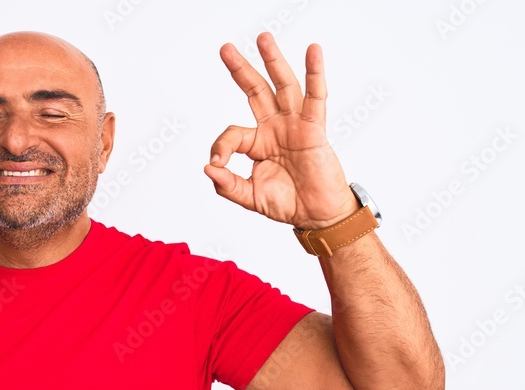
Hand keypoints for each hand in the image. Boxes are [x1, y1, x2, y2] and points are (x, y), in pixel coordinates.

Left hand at [204, 33, 357, 229]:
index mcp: (256, 143)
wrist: (316, 216)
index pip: (232, 134)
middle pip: (255, 91)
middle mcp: (274, 128)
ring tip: (263, 38)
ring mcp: (294, 125)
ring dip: (273, 61)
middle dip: (240, 69)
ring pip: (282, 86)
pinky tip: (313, 51)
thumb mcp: (249, 197)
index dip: (221, 147)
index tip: (218, 164)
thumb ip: (227, 185)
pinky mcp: (314, 129)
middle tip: (225, 48)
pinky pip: (315, 97)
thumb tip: (208, 168)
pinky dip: (315, 74)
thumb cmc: (287, 204)